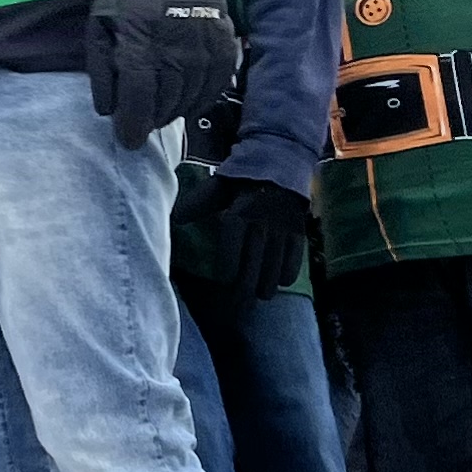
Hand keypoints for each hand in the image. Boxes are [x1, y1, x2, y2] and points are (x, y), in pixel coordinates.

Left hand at [83, 0, 239, 149]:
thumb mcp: (100, 27)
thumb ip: (102, 71)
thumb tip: (108, 110)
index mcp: (141, 46)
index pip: (138, 101)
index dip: (132, 127)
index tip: (127, 141)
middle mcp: (176, 52)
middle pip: (165, 104)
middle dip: (150, 120)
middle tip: (141, 123)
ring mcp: (204, 49)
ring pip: (190, 99)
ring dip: (173, 111)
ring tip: (161, 111)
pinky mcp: (224, 45)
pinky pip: (215, 86)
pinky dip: (200, 99)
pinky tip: (187, 101)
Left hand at [173, 172, 309, 314]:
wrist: (277, 166)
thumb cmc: (239, 183)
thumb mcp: (215, 189)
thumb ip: (196, 206)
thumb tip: (173, 219)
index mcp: (239, 214)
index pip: (233, 251)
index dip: (229, 270)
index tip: (226, 280)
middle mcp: (261, 224)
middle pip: (253, 268)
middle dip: (245, 290)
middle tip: (239, 304)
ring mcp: (282, 231)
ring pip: (273, 271)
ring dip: (265, 288)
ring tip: (259, 295)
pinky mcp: (298, 234)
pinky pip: (292, 264)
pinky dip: (284, 276)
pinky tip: (277, 280)